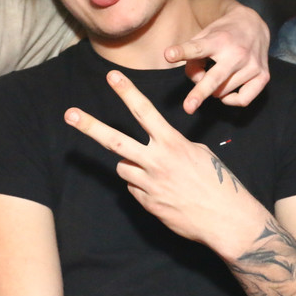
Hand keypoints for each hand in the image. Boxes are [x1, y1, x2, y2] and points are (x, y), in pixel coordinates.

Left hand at [64, 70, 266, 254]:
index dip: (127, 92)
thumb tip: (154, 149)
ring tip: (157, 175)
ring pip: (123, 167)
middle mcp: (156, 161)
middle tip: (70, 114)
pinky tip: (165, 193)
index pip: (144, 111)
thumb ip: (171, 147)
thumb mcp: (198, 153)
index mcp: (172, 144)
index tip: (112, 76)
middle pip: (115, 140)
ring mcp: (149, 184)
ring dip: (133, 166)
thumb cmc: (217, 182)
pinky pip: (134, 189)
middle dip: (90, 126)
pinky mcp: (147, 204)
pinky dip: (143, 187)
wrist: (225, 219)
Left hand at [166, 4, 269, 113]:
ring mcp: (252, 65)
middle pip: (215, 78)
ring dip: (213, 90)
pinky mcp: (263, 76)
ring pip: (223, 92)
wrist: (254, 25)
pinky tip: (227, 91)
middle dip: (200, 93)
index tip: (169, 55)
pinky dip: (231, 100)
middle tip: (188, 107)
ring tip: (215, 75)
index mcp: (219, 40)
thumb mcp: (204, 35)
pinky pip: (243, 100)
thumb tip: (197, 82)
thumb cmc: (222, 33)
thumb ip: (192, 57)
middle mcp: (237, 53)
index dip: (182, 51)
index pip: (198, 47)